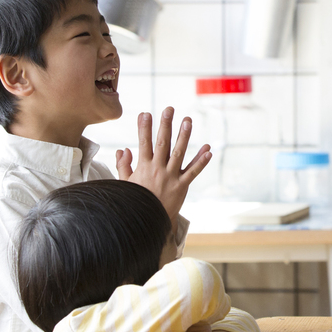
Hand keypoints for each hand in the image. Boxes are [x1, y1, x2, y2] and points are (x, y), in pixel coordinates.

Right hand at [116, 108, 209, 222]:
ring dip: (184, 136)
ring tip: (187, 121)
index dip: (144, 128)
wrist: (147, 222)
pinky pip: (192, 172)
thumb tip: (122, 150)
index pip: (143, 143)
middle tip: (169, 109)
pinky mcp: (182, 186)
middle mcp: (158, 170)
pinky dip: (201, 161)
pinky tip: (208, 150)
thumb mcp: (125, 184)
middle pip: (162, 143)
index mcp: (143, 168)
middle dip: (165, 125)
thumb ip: (124, 166)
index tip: (145, 113)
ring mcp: (171, 177)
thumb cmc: (136, 202)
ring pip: (179, 153)